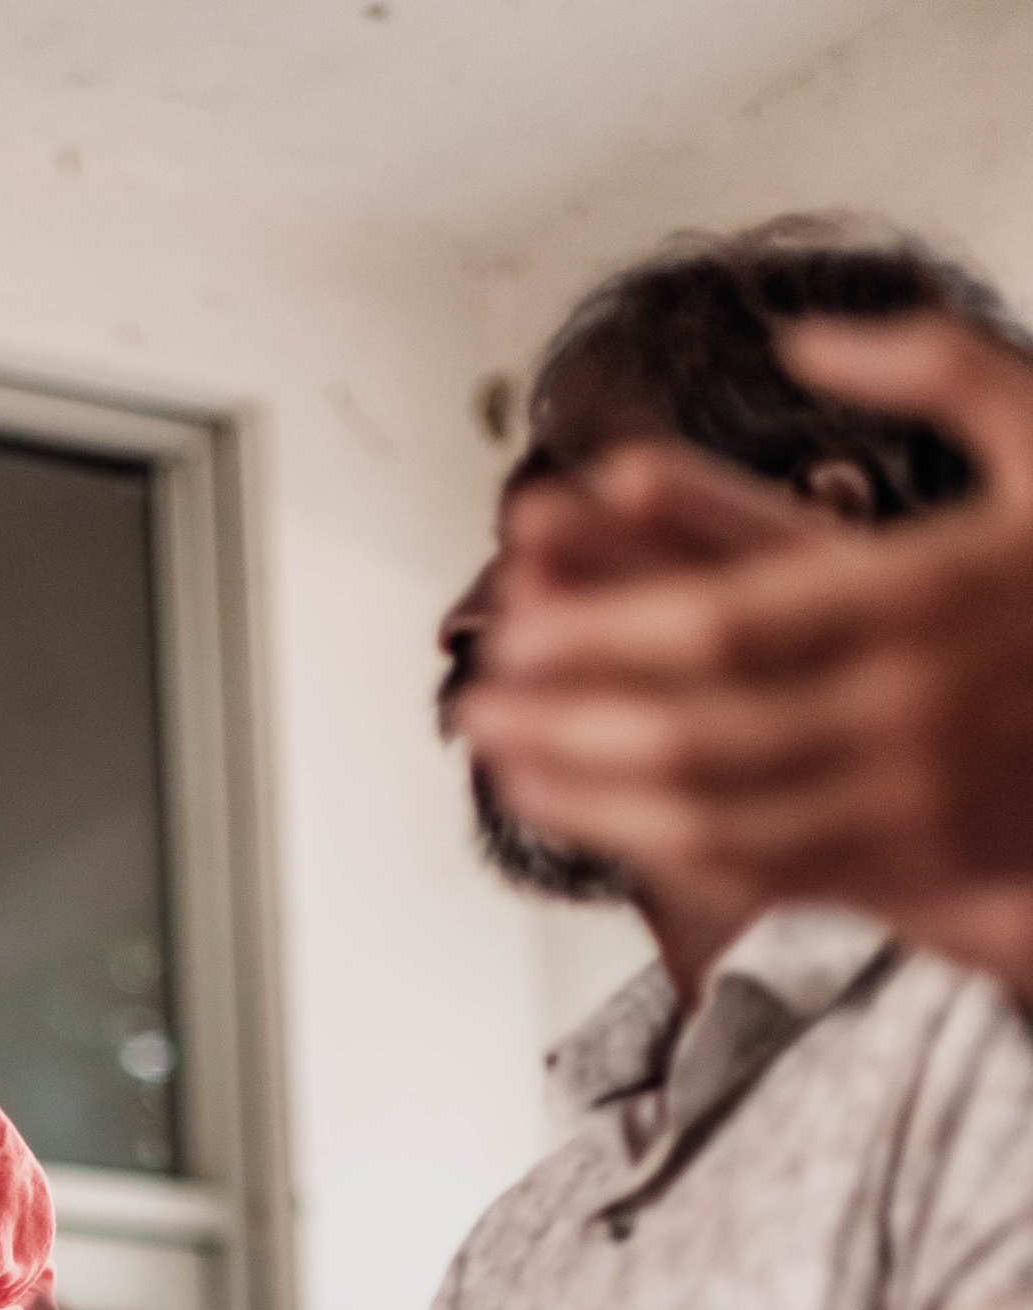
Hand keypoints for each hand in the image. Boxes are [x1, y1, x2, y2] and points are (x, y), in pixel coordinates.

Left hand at [461, 315, 1032, 991]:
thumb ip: (934, 368)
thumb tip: (804, 339)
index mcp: (923, 598)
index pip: (723, 624)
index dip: (601, 634)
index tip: (510, 628)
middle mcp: (908, 712)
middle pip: (695, 732)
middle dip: (568, 723)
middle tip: (474, 706)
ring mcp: (911, 802)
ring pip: (714, 817)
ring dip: (594, 795)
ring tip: (506, 766)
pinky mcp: (915, 867)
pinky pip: (766, 871)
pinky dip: (667, 848)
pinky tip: (601, 820)